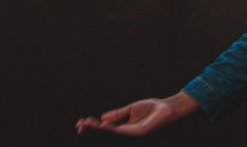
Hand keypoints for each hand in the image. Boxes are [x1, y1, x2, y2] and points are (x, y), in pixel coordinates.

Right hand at [76, 92, 198, 136]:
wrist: (168, 109)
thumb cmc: (152, 110)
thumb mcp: (131, 110)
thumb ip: (117, 115)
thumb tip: (103, 118)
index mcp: (124, 131)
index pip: (105, 132)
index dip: (93, 129)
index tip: (80, 124)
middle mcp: (126, 136)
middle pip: (104, 136)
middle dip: (91, 132)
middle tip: (78, 127)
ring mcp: (131, 137)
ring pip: (110, 136)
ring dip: (96, 131)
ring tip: (85, 126)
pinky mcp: (137, 135)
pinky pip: (120, 133)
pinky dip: (109, 129)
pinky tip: (101, 125)